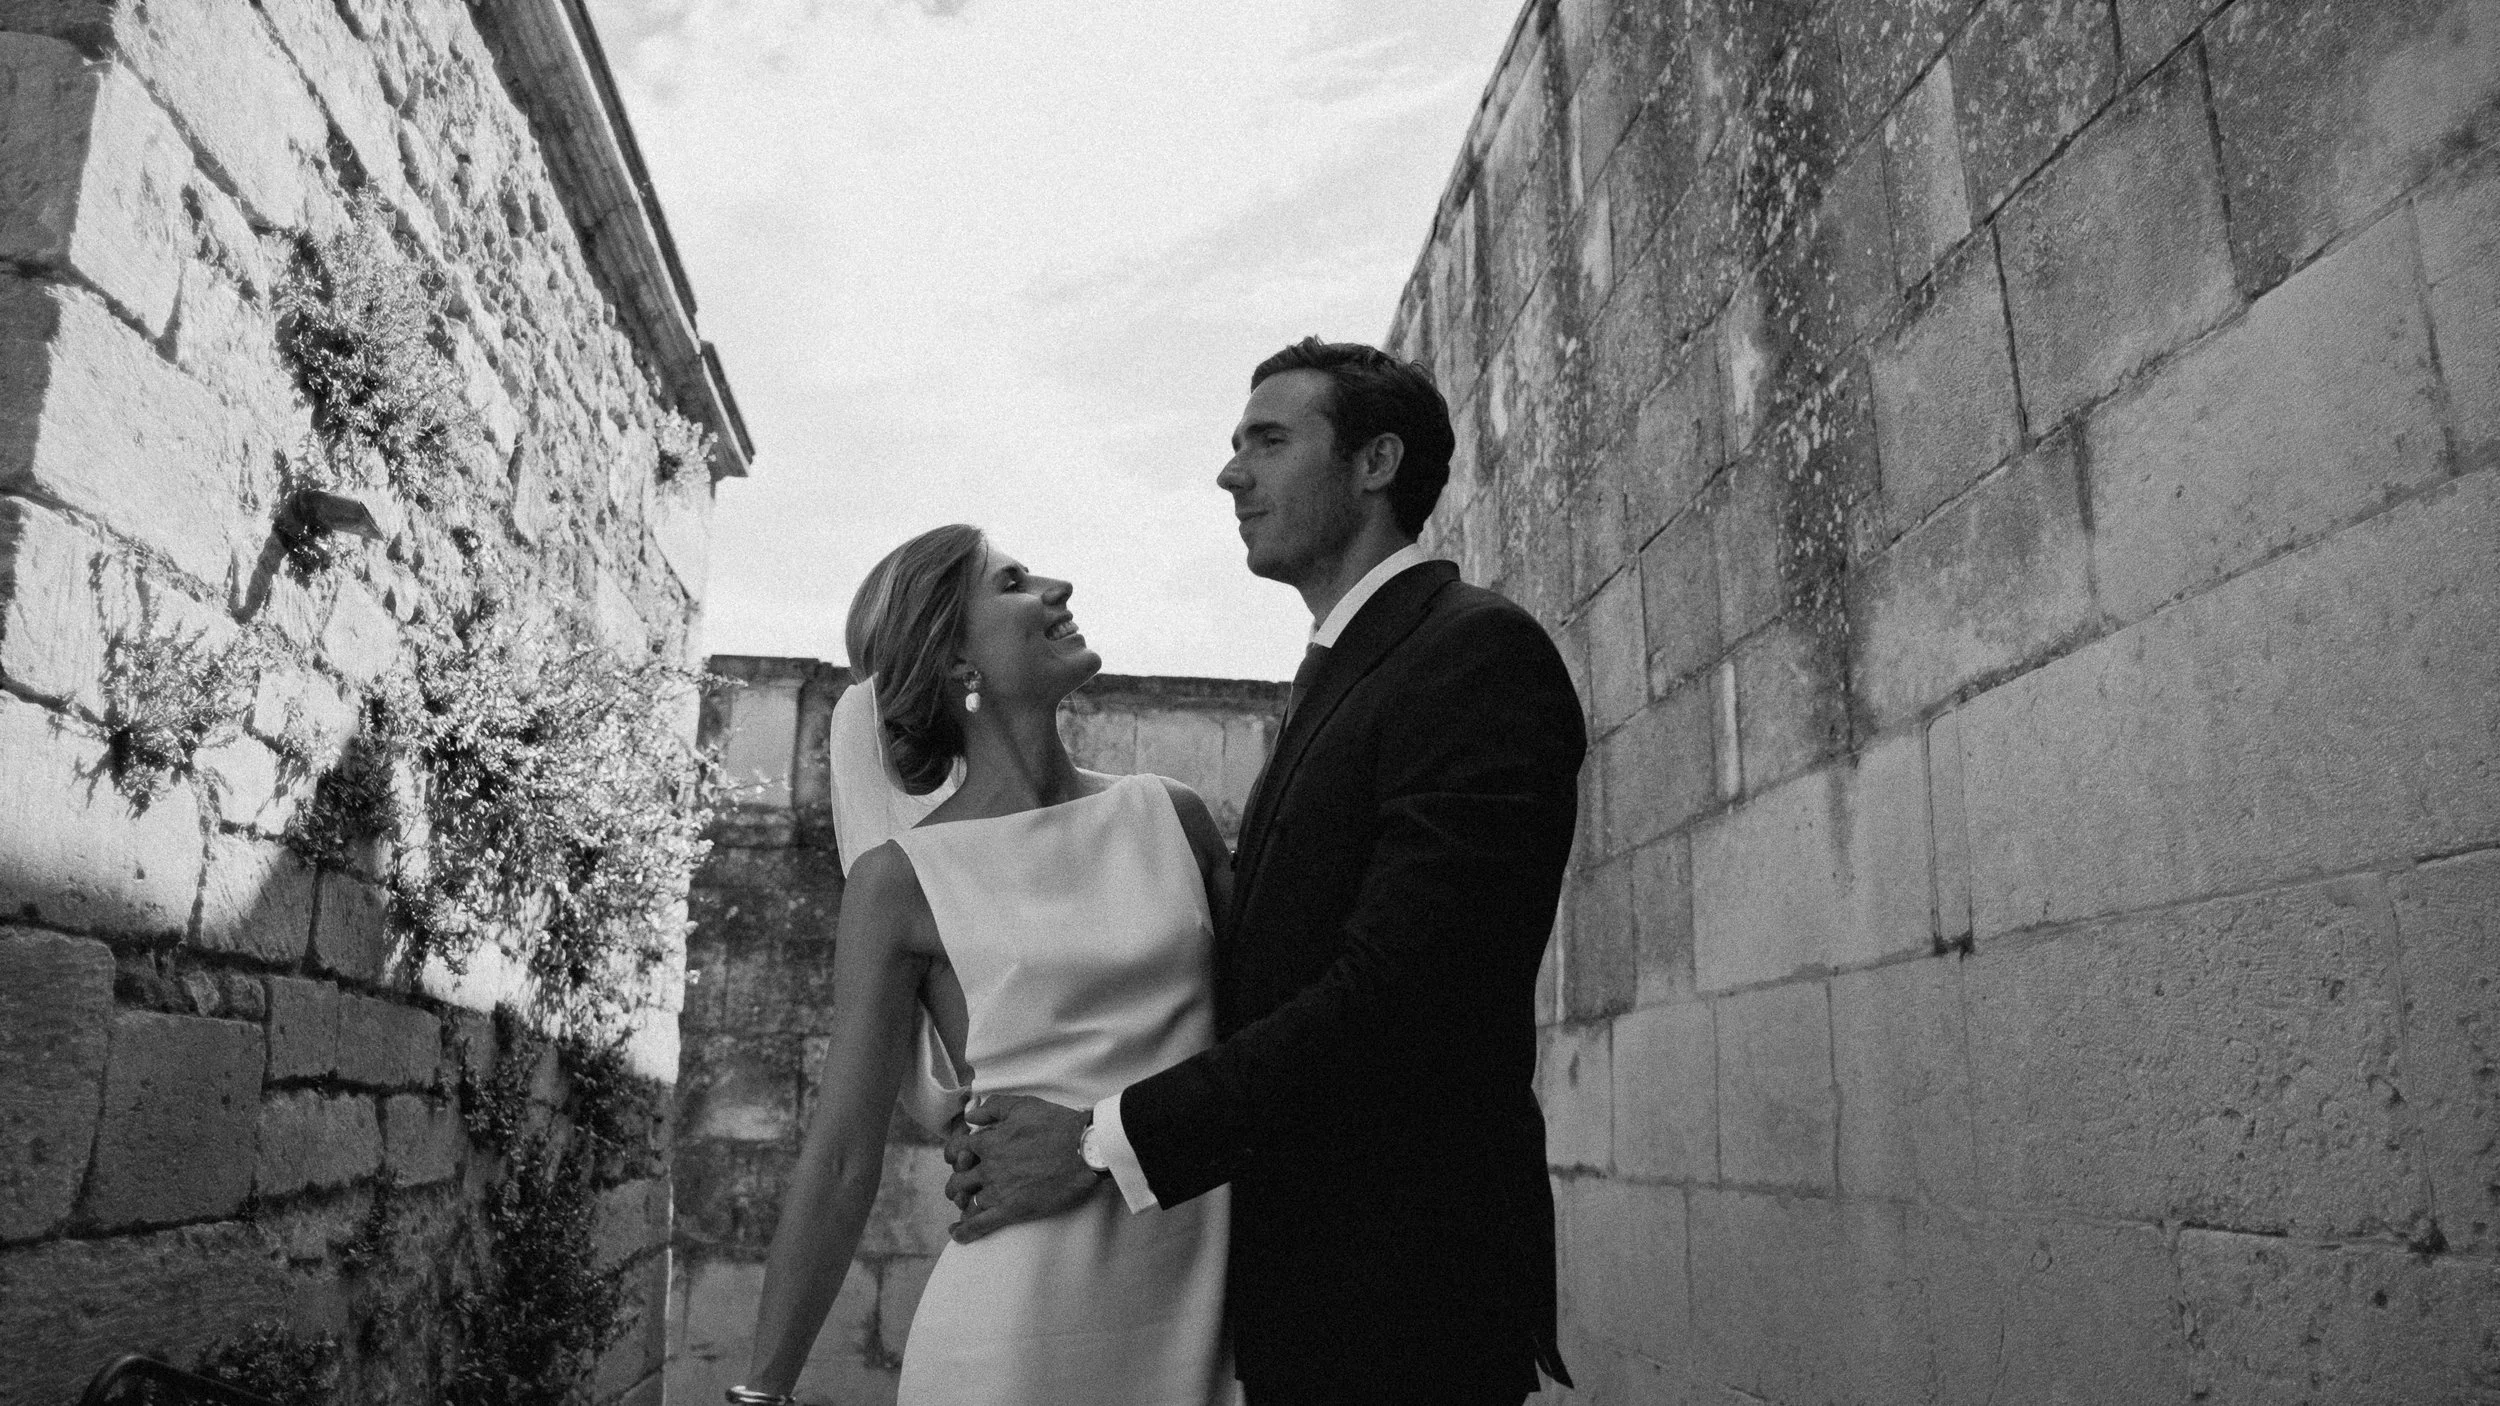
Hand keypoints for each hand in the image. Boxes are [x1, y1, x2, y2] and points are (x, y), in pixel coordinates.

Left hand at [939, 1094, 1099, 1242]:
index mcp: (989, 1142)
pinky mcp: (1012, 1210)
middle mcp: (989, 1167)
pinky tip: (957, 1234)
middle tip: (962, 1186)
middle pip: (958, 1180)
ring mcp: (998, 1191)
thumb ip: (993, 1107)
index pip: (957, 1150)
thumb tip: (971, 1116)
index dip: (953, 1155)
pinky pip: (980, 1225)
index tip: (956, 1159)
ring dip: (962, 1205)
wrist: (1083, 1150)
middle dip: (956, 1183)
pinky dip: (964, 1232)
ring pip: (967, 1203)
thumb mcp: (1023, 1105)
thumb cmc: (1057, 1125)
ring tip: (964, 1207)